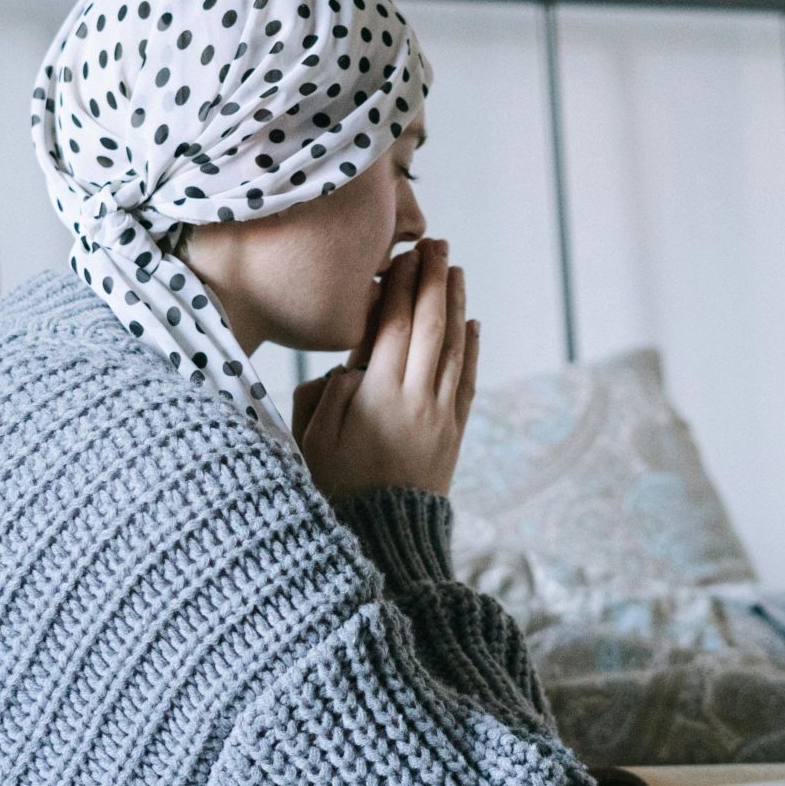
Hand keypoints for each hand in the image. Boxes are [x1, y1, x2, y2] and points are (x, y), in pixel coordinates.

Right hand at [294, 237, 478, 501]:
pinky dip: (470, 347)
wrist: (384, 540)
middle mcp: (415, 397)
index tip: (402, 255)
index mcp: (377, 394)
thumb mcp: (313, 441)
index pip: (392, 324)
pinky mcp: (454, 432)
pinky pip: (466, 379)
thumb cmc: (336, 490)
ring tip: (454, 270)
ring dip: (456, 304)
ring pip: (454, 346)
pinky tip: (471, 324)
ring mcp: (440, 414)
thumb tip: (351, 365)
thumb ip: (327, 395)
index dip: (399, 285)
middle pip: (430, 324)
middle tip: (436, 245)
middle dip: (433, 280)